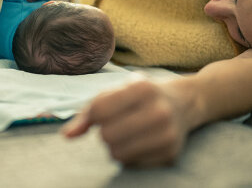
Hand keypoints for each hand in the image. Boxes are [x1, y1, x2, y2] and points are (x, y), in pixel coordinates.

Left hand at [61, 79, 190, 167]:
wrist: (184, 102)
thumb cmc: (141, 96)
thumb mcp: (116, 91)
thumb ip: (88, 112)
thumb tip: (67, 136)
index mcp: (143, 88)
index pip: (99, 111)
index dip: (95, 115)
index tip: (104, 112)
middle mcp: (159, 110)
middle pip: (107, 136)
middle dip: (105, 132)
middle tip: (117, 125)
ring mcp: (168, 134)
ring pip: (118, 154)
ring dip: (115, 147)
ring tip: (127, 134)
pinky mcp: (171, 154)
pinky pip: (132, 165)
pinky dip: (130, 156)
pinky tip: (140, 142)